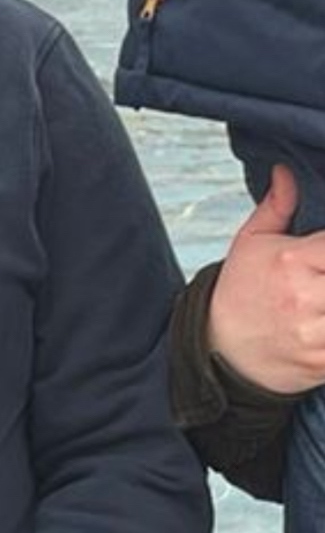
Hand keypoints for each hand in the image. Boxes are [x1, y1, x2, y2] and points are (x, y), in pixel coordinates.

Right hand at [209, 163, 324, 394]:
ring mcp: (316, 333)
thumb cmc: (239, 295)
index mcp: (294, 259)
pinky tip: (322, 322)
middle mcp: (307, 296)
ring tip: (322, 298)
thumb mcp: (251, 244)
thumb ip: (277, 206)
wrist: (219, 352)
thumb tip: (285, 172)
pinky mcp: (322, 361)